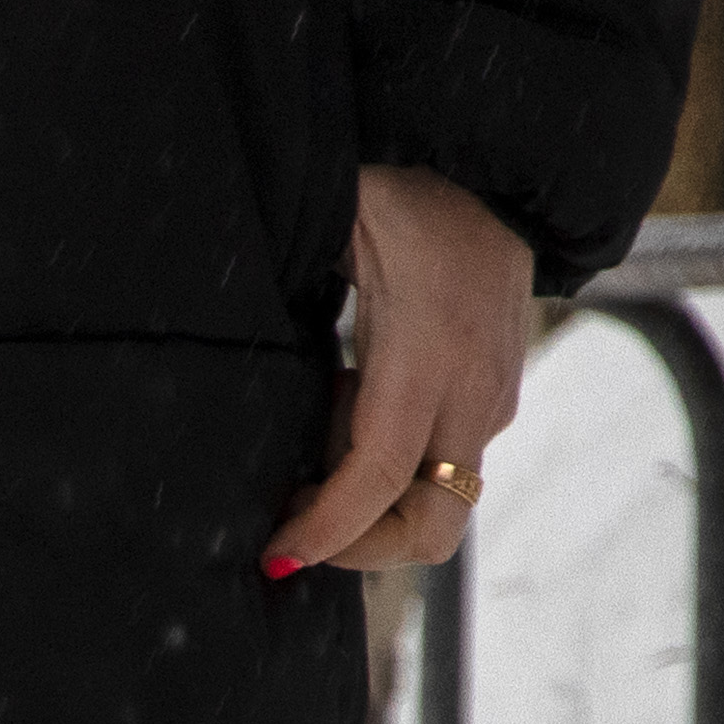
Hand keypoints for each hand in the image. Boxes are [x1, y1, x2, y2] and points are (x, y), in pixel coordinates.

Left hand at [266, 164, 535, 577]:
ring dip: (370, 499)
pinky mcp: (495, 399)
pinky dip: (390, 463)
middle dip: (361, 548)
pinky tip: (353, 403)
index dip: (325, 529)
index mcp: (430, 352)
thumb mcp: (337, 233)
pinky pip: (441, 463)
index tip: (276, 552)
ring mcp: (493, 400)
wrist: (494, 171)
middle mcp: (474, 390)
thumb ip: (293, 300)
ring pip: (438, 502)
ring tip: (322, 428)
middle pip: (431, 526)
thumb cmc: (403, 194)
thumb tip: (228, 356)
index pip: (379, 477)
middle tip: (296, 520)